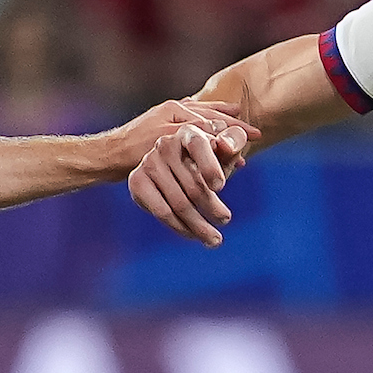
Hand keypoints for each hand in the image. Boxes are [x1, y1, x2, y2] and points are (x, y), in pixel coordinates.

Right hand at [125, 101, 258, 247]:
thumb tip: (226, 147)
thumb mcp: (225, 148)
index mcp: (189, 132)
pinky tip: (192, 234)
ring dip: (198, 225)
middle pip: (192, 184)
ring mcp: (149, 162)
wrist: (178, 167)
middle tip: (225, 220)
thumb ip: (234, 141)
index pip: (199, 145)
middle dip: (212, 207)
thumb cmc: (210, 158)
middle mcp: (166, 144)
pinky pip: (161, 211)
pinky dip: (180, 227)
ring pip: (178, 203)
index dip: (210, 166)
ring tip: (214, 239)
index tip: (220, 187)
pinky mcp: (137, 182)